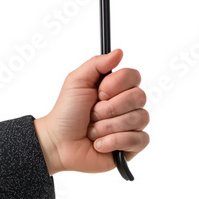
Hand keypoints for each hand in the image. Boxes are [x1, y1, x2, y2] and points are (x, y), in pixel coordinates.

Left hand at [33, 48, 149, 174]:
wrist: (59, 143)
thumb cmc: (67, 112)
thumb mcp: (77, 80)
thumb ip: (97, 63)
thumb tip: (119, 52)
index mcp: (116, 87)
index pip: (134, 76)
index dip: (117, 84)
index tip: (100, 92)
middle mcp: (127, 104)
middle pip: (139, 97)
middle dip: (110, 108)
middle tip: (93, 114)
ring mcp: (131, 125)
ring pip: (138, 118)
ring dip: (108, 126)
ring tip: (93, 131)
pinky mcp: (131, 147)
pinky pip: (139, 140)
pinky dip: (115, 141)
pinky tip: (100, 144)